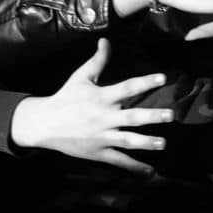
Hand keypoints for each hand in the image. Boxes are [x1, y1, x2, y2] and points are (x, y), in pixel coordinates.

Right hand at [9, 39, 171, 172]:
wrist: (41, 124)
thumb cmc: (65, 98)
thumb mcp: (80, 77)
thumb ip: (98, 61)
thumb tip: (106, 40)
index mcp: (101, 97)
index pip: (127, 88)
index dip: (145, 82)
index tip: (163, 77)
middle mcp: (103, 117)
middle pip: (131, 117)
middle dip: (151, 116)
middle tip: (171, 115)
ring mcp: (101, 137)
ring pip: (127, 141)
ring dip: (146, 143)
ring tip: (163, 144)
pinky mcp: (97, 152)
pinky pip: (118, 160)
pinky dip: (133, 167)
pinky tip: (150, 172)